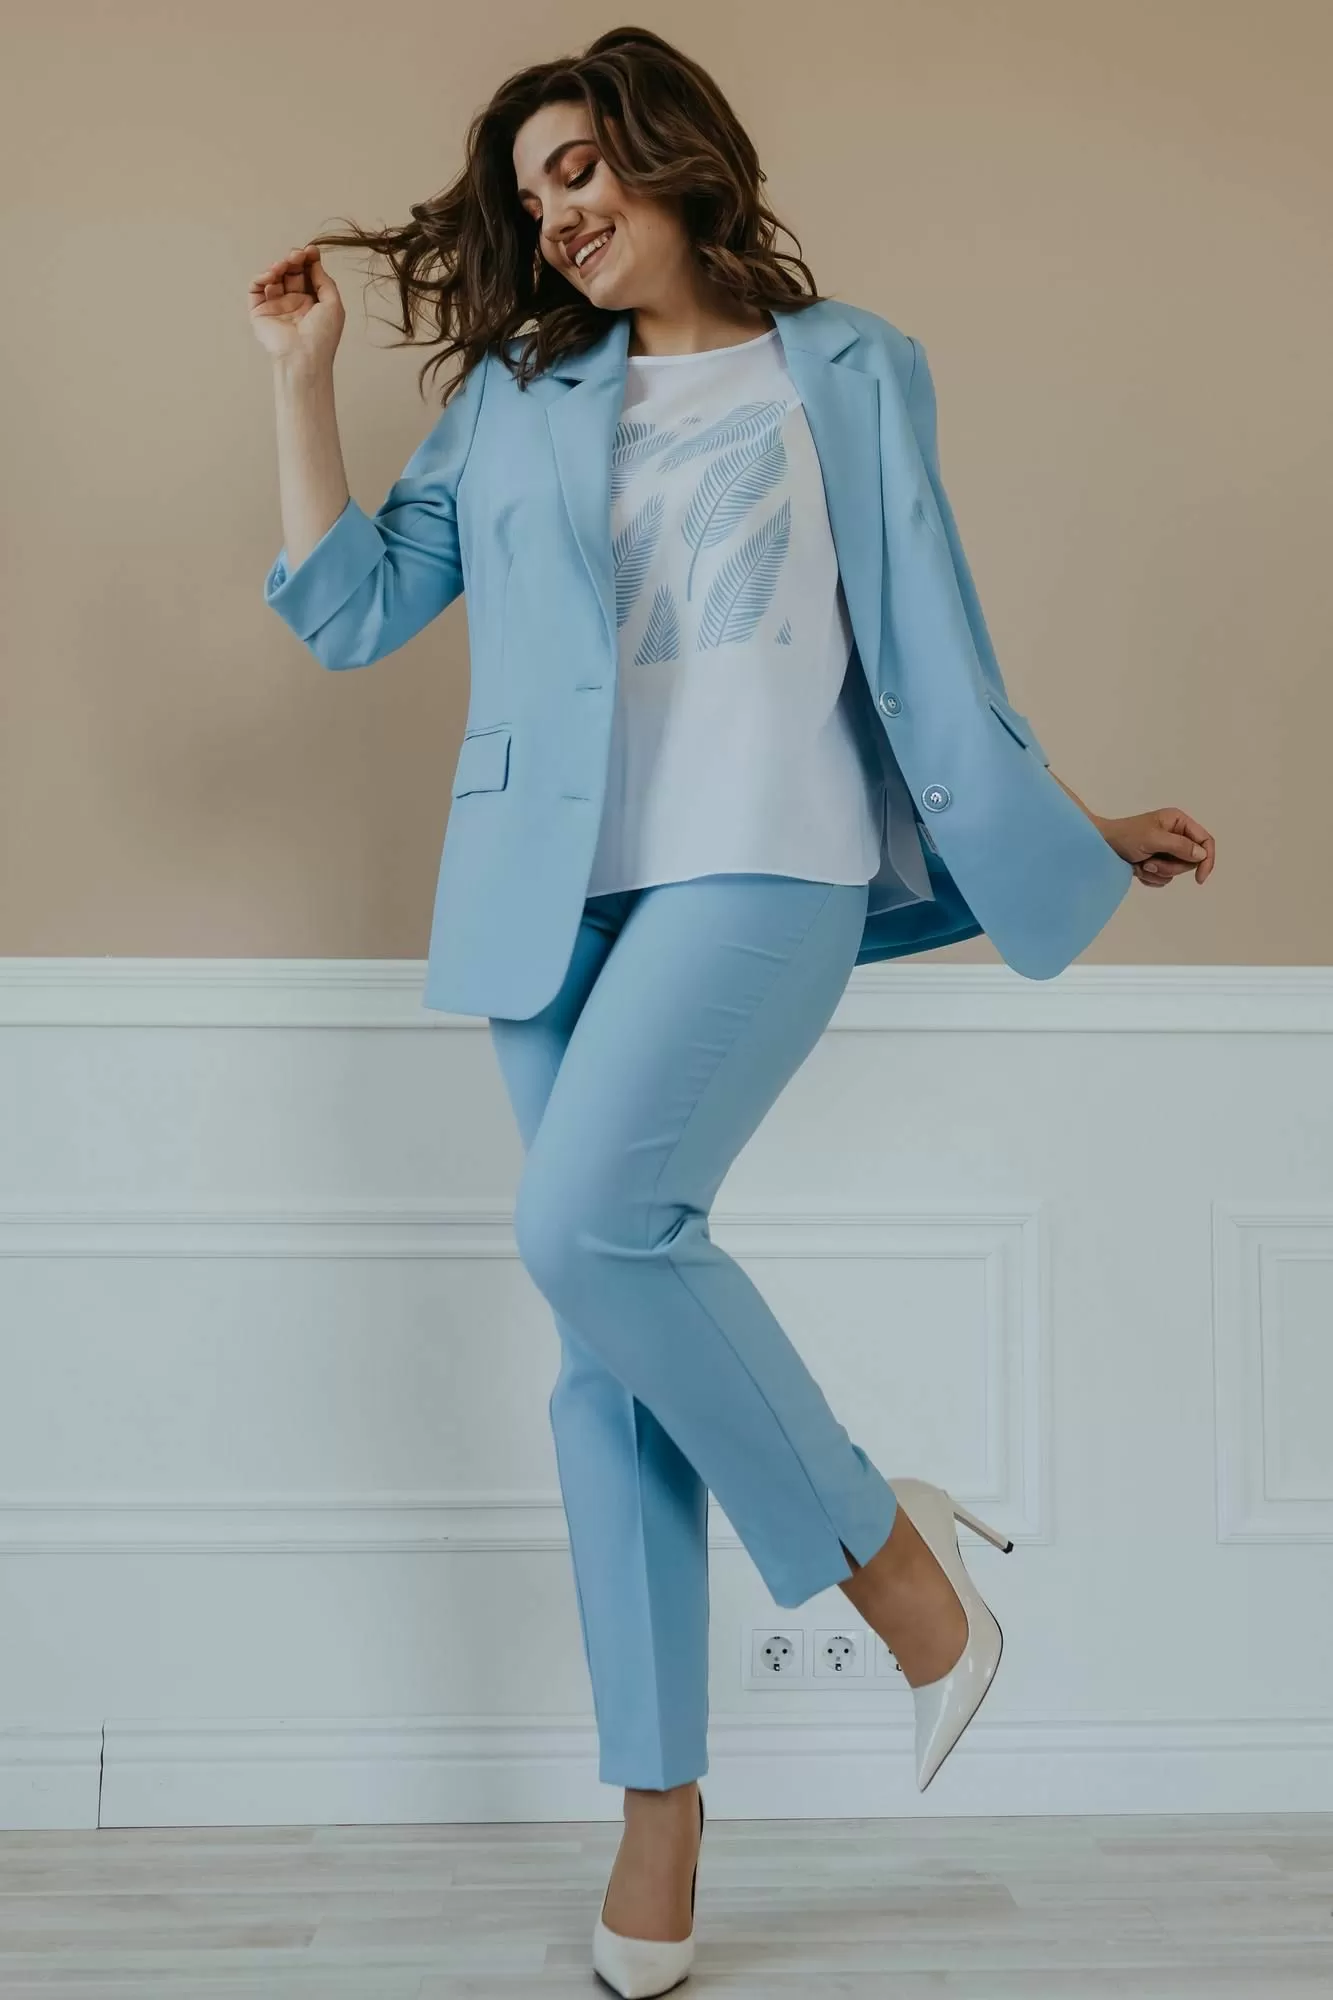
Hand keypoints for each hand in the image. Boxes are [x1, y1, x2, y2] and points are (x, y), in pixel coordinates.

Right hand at [248, 244, 343, 369]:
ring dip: (279, 266)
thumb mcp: (333, 304)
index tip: (312, 251)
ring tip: (284, 265)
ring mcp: (276, 306)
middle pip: (291, 272)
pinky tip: (272, 275)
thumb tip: (314, 260)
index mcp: (312, 303)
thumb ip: (324, 280)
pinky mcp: (259, 311)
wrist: (304, 357)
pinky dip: (262, 277)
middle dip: (294, 260)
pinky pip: (256, 288)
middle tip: (297, 256)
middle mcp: (294, 303)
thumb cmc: (323, 336)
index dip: (308, 260)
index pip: (308, 274)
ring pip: (274, 277)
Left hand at [1097, 806, 1215, 886]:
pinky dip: (1151, 877)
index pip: (1205, 841)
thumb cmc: (1125, 836)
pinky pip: (1164, 878)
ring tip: (1142, 864)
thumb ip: (1179, 846)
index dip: (1207, 859)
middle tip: (1150, 863)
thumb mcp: (1154, 839)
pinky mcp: (1157, 863)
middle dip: (1170, 866)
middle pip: (1191, 860)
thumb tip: (1202, 854)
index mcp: (1179, 822)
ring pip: (1176, 872)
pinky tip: (1138, 869)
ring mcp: (1167, 850)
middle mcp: (1176, 835)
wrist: (1100, 846)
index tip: (1200, 878)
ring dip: (1158, 872)